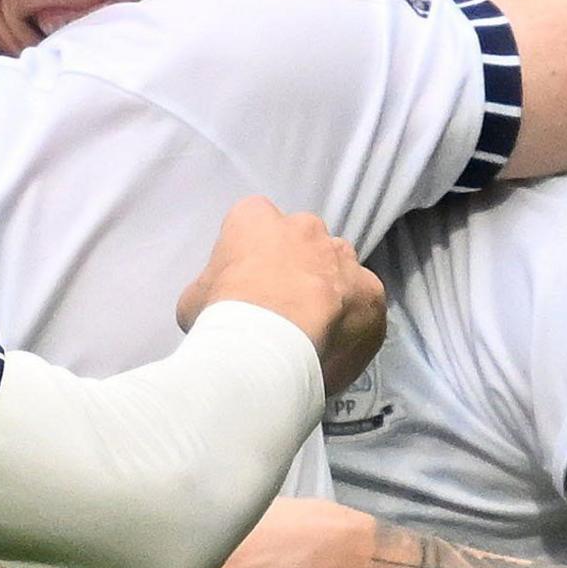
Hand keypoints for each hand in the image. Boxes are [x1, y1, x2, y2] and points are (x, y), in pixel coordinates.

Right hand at [176, 196, 382, 390]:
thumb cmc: (224, 316)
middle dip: (296, 265)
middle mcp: (305, 227)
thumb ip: (213, 288)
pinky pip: (363, 301)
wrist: (268, 348)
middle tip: (282, 305)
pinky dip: (353, 319)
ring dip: (329, 287)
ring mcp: (343, 257)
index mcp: (255, 219)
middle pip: (303, 239)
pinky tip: (336, 343)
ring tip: (312, 326)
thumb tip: (221, 306)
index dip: (251, 252)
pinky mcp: (372, 291)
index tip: (247, 281)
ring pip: (338, 266)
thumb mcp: (194, 300)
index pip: (253, 220)